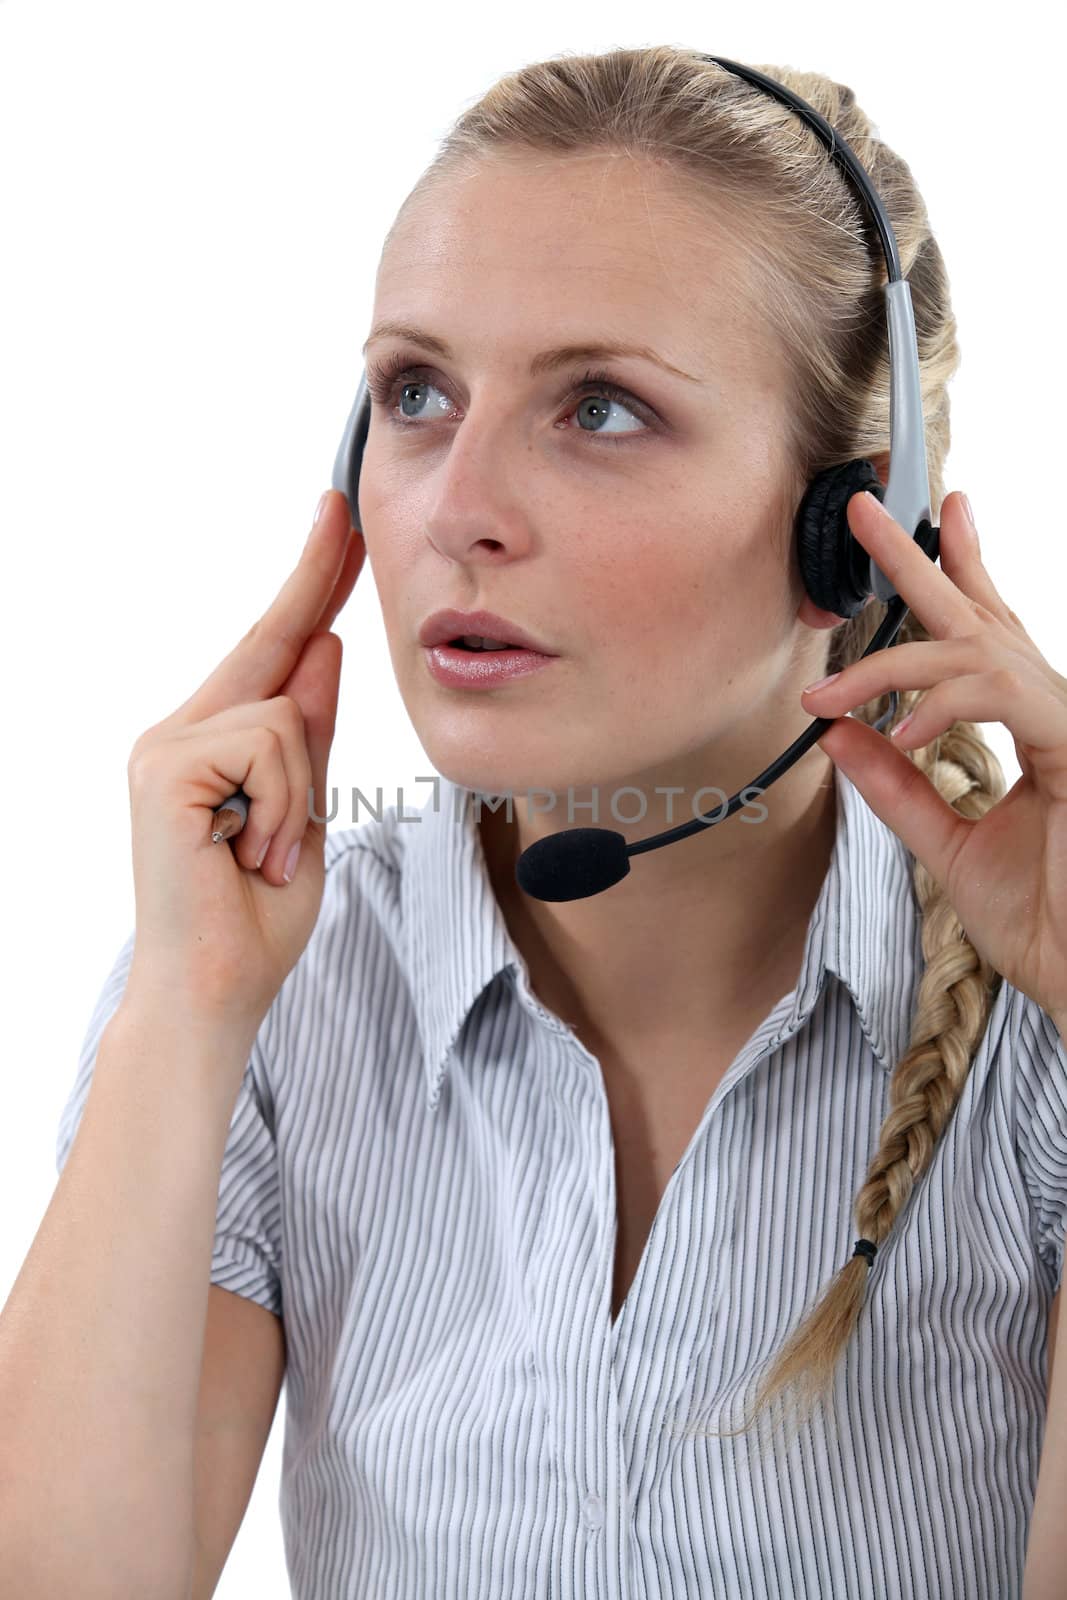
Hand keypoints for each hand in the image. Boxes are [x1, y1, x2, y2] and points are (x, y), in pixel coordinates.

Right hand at [124, 490, 366, 1038]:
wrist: (217, 990)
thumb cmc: (257, 916)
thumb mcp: (306, 814)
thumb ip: (310, 737)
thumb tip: (325, 648)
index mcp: (214, 743)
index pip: (273, 652)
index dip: (309, 589)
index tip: (337, 531)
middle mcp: (181, 732)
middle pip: (271, 642)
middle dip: (315, 578)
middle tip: (344, 507)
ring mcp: (167, 745)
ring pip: (286, 710)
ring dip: (302, 797)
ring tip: (270, 855)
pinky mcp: (167, 765)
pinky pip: (270, 744)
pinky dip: (284, 809)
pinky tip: (252, 855)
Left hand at [800, 489, 1066, 1022]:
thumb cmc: (1045, 919)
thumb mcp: (947, 843)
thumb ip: (897, 786)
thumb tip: (838, 733)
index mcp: (1035, 726)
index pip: (992, 636)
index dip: (964, 572)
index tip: (937, 517)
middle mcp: (1058, 710)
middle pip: (983, 617)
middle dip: (920, 559)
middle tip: (863, 508)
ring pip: (976, 655)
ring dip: (892, 666)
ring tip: (829, 692)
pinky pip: (1002, 696)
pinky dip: (942, 706)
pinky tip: (901, 731)